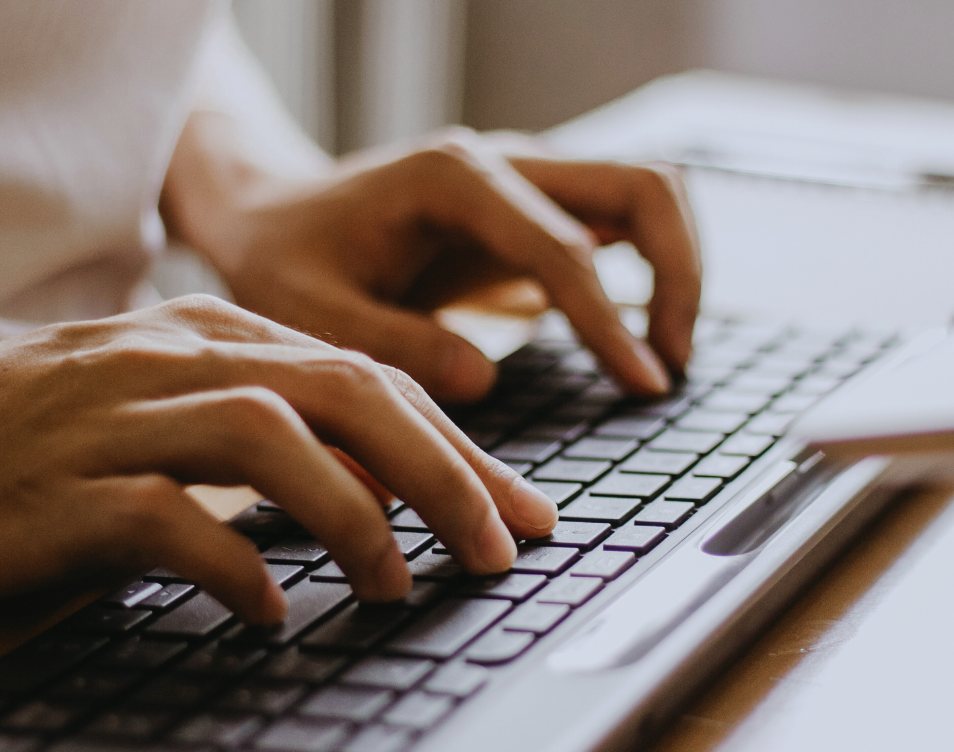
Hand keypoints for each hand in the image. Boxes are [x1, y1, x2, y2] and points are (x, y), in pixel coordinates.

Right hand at [0, 296, 557, 622]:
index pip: (370, 378)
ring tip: (396, 583)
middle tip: (500, 549)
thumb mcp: (174, 407)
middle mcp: (178, 360)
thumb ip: (274, 431)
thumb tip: (385, 488)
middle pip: (345, 392)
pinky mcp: (56, 488)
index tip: (524, 512)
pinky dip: (231, 565)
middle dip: (444, 472)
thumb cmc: (46, 431)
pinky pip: (162, 517)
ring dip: (352, 514)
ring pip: (267, 437)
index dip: (461, 446)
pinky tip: (266, 614)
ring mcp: (116, 416)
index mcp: (218, 338)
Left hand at [163, 119, 701, 401]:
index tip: (643, 385)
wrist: (274, 217)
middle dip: (680, 274)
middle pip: (643, 185)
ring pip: (648, 193)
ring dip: (678, 269)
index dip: (610, 322)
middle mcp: (505, 163)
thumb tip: (486, 378)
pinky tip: (633, 343)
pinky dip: (651, 272)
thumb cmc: (287, 262)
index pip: (565, 246)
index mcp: (453, 179)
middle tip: (669, 366)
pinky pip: (622, 223)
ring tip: (663, 359)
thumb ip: (393, 343)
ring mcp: (527, 180)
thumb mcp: (310, 311)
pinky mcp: (535, 209)